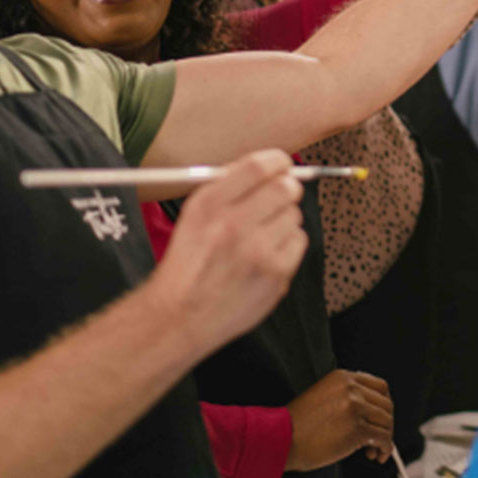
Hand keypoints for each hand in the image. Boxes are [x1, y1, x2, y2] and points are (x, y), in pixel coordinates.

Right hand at [144, 150, 305, 352]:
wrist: (179, 315)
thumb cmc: (188, 265)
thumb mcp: (192, 216)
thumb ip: (228, 188)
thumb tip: (269, 167)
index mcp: (209, 205)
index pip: (259, 166)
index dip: (278, 161)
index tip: (282, 165)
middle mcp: (233, 224)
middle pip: (286, 188)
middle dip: (287, 189)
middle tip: (280, 196)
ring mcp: (258, 251)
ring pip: (295, 215)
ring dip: (283, 220)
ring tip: (261, 237)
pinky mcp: (275, 273)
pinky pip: (298, 242)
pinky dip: (287, 245)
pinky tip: (266, 256)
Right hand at [286, 369, 395, 470]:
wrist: (280, 439)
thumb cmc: (296, 425)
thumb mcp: (322, 397)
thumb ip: (346, 396)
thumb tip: (370, 411)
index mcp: (343, 378)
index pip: (380, 386)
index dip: (384, 404)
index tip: (382, 417)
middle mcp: (351, 389)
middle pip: (386, 404)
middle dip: (386, 423)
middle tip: (378, 437)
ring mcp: (355, 408)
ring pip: (387, 421)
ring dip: (385, 438)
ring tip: (374, 449)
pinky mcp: (357, 429)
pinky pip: (383, 438)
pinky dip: (385, 448)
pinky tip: (376, 454)